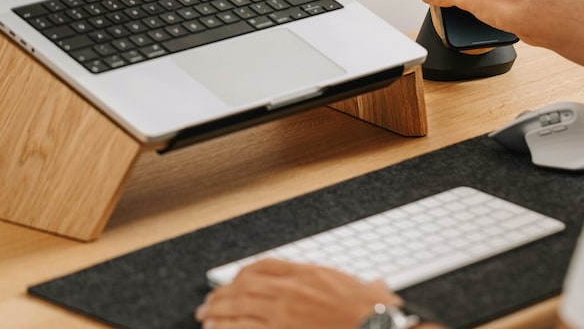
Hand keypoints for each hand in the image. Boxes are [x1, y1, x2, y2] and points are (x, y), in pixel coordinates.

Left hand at [196, 258, 400, 328]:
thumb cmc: (374, 316)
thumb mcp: (366, 290)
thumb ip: (357, 285)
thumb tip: (377, 286)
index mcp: (308, 274)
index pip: (263, 267)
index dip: (241, 275)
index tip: (232, 283)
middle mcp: (291, 290)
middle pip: (244, 286)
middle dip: (221, 295)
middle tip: (208, 303)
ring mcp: (283, 314)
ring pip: (238, 308)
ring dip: (217, 312)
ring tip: (206, 318)